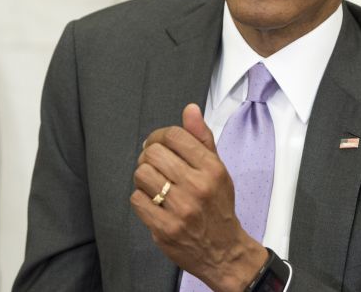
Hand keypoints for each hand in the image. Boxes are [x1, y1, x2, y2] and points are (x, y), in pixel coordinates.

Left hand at [131, 104, 268, 291]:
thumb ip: (202, 138)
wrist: (223, 250)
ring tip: (153, 183)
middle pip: (153, 153)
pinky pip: (137, 200)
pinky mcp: (165, 228)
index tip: (159, 143)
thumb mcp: (217, 169)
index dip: (160, 136)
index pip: (175, 136)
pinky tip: (153, 201)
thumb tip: (190, 110)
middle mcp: (197, 187)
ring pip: (142, 174)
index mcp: (211, 169)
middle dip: (149, 155)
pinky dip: (141, 198)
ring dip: (143, 177)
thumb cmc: (218, 206)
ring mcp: (180, 209)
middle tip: (154, 163)